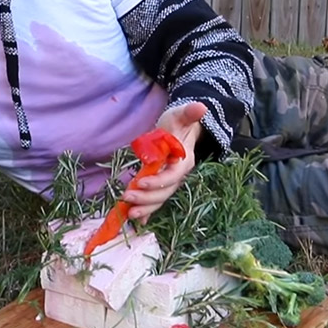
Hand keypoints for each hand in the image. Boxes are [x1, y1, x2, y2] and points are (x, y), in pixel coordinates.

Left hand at [123, 102, 207, 222]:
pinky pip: (155, 200)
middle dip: (147, 198)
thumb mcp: (181, 115)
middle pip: (165, 192)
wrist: (181, 129)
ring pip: (160, 199)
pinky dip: (146, 211)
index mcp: (183, 160)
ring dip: (145, 208)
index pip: (172, 175)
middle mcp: (178, 174)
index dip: (159, 181)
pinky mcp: (161, 184)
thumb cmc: (179, 122)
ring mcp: (169, 181)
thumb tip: (200, 107)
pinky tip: (135, 219)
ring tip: (129, 214)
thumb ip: (189, 113)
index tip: (141, 182)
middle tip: (128, 198)